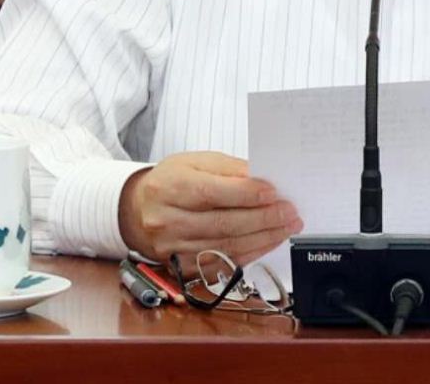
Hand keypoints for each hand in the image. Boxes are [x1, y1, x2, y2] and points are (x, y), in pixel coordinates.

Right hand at [117, 151, 302, 266]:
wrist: (139, 209)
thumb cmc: (171, 181)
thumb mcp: (196, 162)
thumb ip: (229, 169)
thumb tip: (262, 180)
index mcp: (169, 187)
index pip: (212, 193)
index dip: (246, 194)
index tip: (274, 193)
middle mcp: (167, 220)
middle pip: (223, 223)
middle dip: (263, 219)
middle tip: (290, 213)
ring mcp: (173, 248)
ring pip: (226, 246)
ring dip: (263, 238)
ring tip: (286, 227)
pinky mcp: (182, 268)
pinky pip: (223, 264)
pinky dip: (250, 253)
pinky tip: (267, 242)